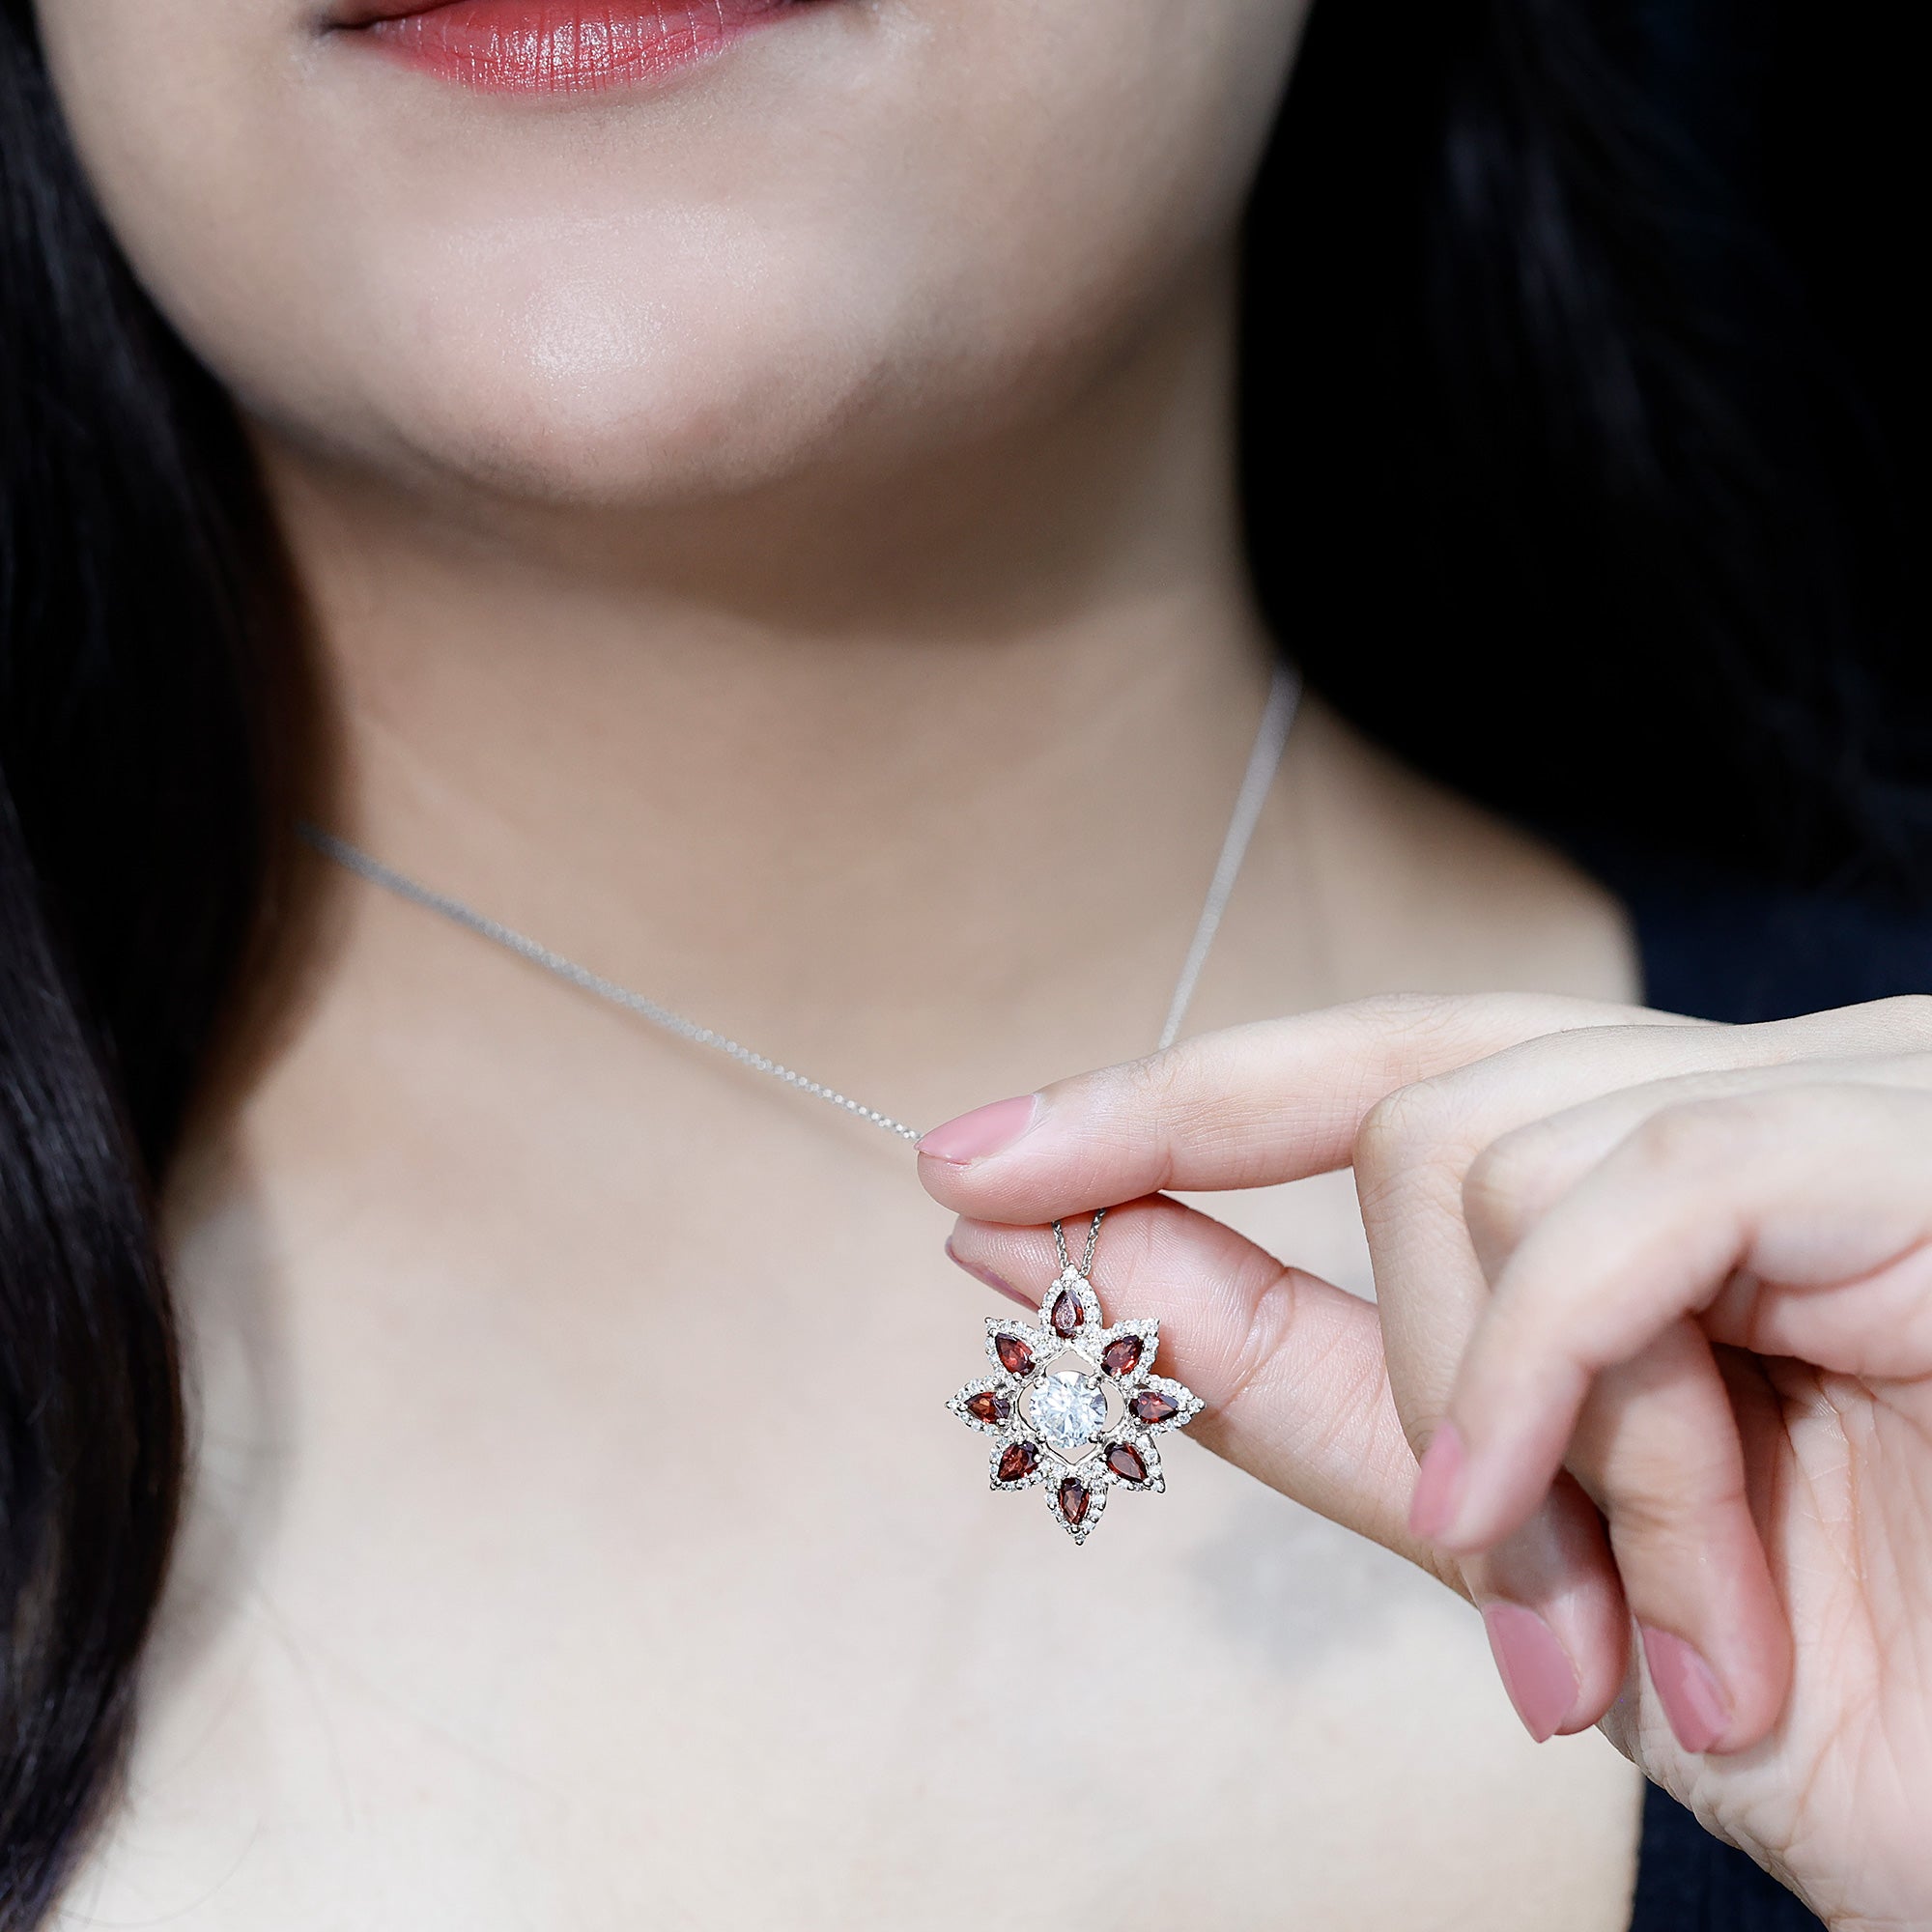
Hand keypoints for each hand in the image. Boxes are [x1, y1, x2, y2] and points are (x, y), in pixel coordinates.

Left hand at [918, 993, 1931, 1929]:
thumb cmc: (1856, 1691)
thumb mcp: (1528, 1541)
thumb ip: (1316, 1393)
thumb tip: (1073, 1267)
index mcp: (1662, 1197)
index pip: (1374, 1082)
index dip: (1166, 1107)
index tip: (973, 1163)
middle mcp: (1739, 1116)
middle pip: (1399, 1077)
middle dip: (1211, 1183)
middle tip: (1088, 1296)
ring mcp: (1829, 1111)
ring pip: (1488, 1160)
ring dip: (1494, 1425)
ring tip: (1611, 1636)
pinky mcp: (1902, 1150)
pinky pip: (1628, 1197)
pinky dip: (1538, 1362)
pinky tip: (1528, 1513)